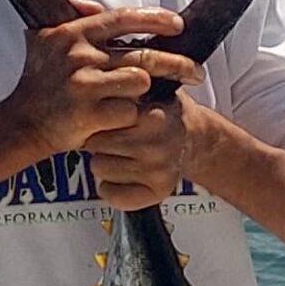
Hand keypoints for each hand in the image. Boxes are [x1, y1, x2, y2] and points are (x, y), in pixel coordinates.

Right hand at [1, 5, 198, 162]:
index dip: (156, 19)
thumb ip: (71, 18)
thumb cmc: (41, 81)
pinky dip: (130, 117)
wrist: (22, 123)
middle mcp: (79, 54)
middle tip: (198, 72)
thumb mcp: (45, 40)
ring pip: (140, 82)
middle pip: (144, 54)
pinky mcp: (89, 113)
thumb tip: (86, 0)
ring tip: (135, 100)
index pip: (124, 18)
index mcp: (74, 33)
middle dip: (178, 64)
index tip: (179, 25)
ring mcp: (84, 84)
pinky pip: (130, 112)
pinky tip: (120, 121)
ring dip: (144, 94)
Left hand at [89, 93, 206, 209]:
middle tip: (115, 137)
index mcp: (152, 118)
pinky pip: (115, 196)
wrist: (195, 135)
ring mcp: (158, 171)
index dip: (100, 117)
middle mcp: (157, 146)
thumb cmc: (164, 111)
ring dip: (104, 162)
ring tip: (121, 154)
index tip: (109, 117)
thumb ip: (121, 91)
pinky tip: (120, 176)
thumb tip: (89, 96)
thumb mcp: (147, 89)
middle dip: (99, 140)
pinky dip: (111, 189)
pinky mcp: (158, 191)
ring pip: (100, 169)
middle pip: (95, 145)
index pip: (101, 120)